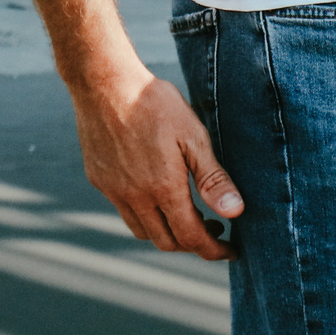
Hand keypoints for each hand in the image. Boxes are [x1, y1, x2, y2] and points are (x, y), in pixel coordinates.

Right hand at [70, 60, 242, 259]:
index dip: (214, 250)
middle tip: (215, 229)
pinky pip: (124, 211)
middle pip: (166, 241)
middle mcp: (134, 197)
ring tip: (189, 213)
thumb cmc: (155, 105)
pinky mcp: (99, 180)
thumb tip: (235, 212)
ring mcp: (113, 190)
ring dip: (168, 232)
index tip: (231, 251)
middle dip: (193, 243)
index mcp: (163, 188)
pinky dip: (146, 215)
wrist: (105, 84)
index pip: (191, 237)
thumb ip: (213, 178)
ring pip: (143, 231)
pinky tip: (159, 194)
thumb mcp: (194, 137)